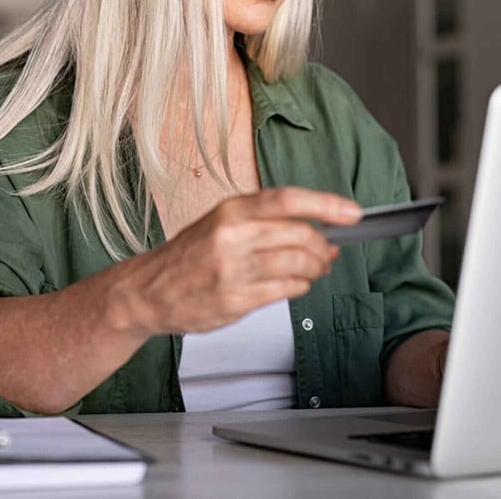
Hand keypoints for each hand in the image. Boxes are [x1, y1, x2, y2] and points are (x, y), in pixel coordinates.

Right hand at [106, 187, 361, 335]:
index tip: (352, 213)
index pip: (288, 200)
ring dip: (316, 269)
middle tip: (328, 253)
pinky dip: (299, 286)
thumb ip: (262, 222)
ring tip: (313, 270)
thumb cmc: (186, 256)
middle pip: (301, 235)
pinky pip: (285, 290)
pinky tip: (294, 284)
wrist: (147, 291)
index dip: (327, 205)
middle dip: (324, 246)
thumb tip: (316, 226)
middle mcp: (231, 236)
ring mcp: (233, 270)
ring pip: (298, 265)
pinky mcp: (235, 299)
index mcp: (230, 211)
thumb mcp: (219, 223)